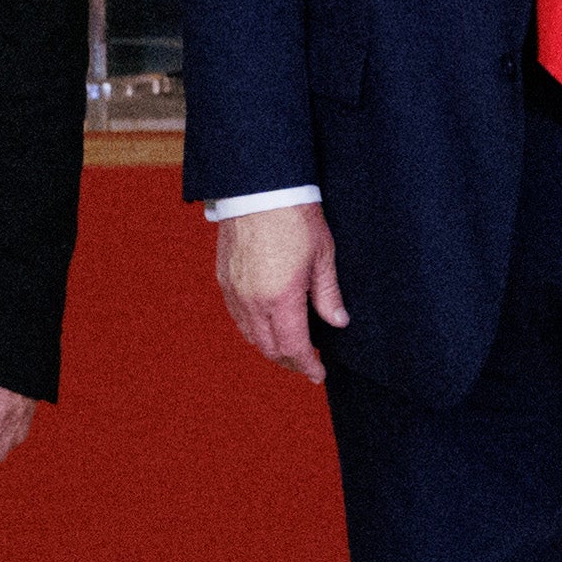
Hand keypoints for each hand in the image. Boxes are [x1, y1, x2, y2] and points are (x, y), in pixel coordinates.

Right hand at [212, 203, 347, 377]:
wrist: (259, 188)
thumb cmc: (295, 217)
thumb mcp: (323, 256)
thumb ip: (328, 295)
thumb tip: (338, 322)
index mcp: (281, 299)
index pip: (293, 348)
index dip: (306, 366)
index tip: (317, 374)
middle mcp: (253, 301)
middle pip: (270, 348)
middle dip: (289, 361)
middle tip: (306, 364)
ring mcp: (235, 291)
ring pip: (251, 335)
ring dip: (270, 347)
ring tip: (288, 348)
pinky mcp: (224, 279)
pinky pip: (237, 316)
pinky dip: (253, 328)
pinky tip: (266, 325)